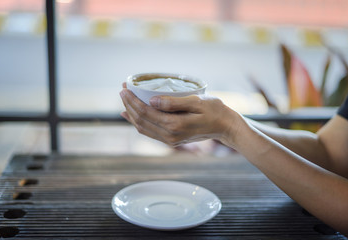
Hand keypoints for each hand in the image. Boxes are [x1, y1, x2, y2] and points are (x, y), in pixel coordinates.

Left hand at [119, 85, 241, 146]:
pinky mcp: (171, 140)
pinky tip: (131, 115)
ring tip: (124, 100)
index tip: (124, 88)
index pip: (145, 112)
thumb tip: (151, 100)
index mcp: (174, 125)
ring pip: (142, 128)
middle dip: (129, 105)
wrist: (225, 127)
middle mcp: (169, 136)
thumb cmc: (214, 110)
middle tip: (122, 90)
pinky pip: (149, 132)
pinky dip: (138, 122)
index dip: (132, 100)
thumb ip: (174, 102)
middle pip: (140, 120)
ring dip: (131, 114)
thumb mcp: (197, 102)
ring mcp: (170, 140)